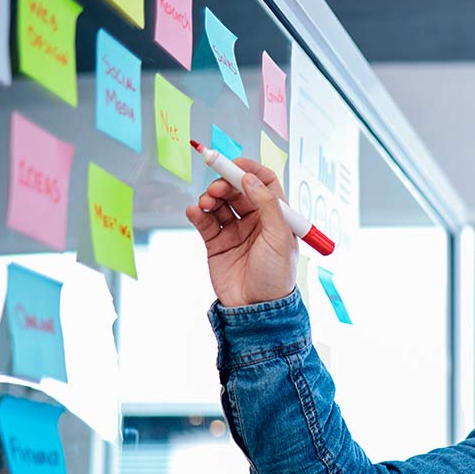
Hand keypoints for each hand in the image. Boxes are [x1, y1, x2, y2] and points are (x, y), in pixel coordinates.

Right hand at [184, 158, 296, 307]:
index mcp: (276, 216)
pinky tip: (195, 211)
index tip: (235, 165)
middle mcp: (255, 221)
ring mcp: (235, 231)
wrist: (256, 308)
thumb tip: (251, 178)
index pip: (264, 183)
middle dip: (226, 183)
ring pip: (220, 203)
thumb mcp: (279, 237)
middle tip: (218, 188)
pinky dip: (198, 213)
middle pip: (238, 189)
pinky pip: (205, 221)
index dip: (250, 170)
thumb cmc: (276, 276)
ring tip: (207, 203)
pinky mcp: (216, 244)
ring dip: (211, 197)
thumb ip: (267, 205)